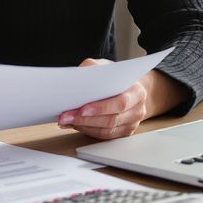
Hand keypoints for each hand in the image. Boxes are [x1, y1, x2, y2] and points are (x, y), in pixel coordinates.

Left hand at [57, 62, 182, 139]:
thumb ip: (92, 69)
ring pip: (106, 131)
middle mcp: (137, 110)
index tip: (82, 109)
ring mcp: (131, 124)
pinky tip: (74, 124)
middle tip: (65, 116)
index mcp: (137, 92)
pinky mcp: (122, 133)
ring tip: (65, 120)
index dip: (101, 108)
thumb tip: (75, 79)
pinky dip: (87, 131)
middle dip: (85, 119)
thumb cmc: (114, 77)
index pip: (120, 103)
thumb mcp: (105, 66)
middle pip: (111, 120)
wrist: (127, 87)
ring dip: (83, 126)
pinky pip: (104, 136)